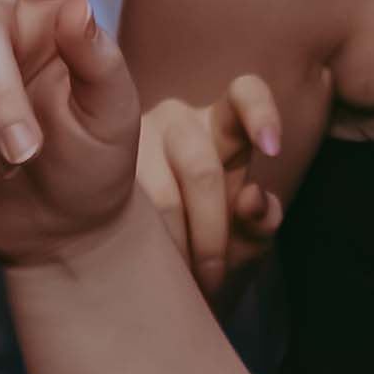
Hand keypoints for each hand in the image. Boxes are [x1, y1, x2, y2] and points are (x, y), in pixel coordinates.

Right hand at [134, 80, 289, 286]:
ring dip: (178, 246)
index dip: (260, 113)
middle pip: (202, 170)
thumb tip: (252, 199)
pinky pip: (125, 212)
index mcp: (222, 125)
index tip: (273, 149)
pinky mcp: (100, 172)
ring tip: (183, 279)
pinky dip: (144, 245)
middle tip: (214, 278)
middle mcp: (178, 121)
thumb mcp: (246, 238)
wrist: (154, 272)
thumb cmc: (211, 243)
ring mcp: (133, 139)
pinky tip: (146, 262)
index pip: (244, 94)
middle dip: (211, 234)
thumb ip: (261, 221)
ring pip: (163, 197)